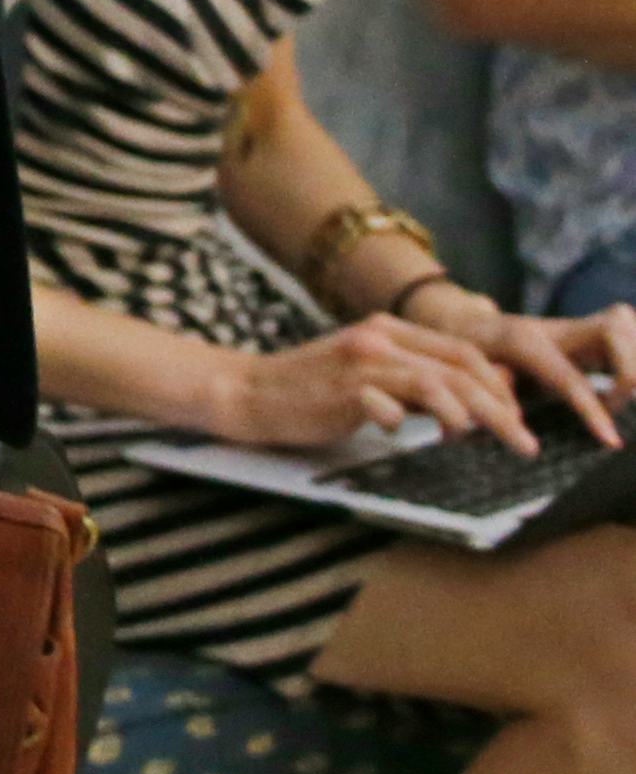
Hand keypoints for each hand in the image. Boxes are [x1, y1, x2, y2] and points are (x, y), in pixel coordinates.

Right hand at [217, 313, 541, 451]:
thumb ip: (416, 380)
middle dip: (501, 407)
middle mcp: (377, 338)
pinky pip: (389, 405)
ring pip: (436, 383)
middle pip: (459, 368)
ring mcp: (359, 362)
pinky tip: (409, 436)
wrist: (248, 391)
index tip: (517, 419)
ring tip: (489, 442)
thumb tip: (477, 397)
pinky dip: (408, 423)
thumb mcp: (371, 377)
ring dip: (472, 416)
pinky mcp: (341, 390)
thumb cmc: (312, 391)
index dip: (499, 385)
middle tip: (525, 442)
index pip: (463, 351)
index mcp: (387, 330)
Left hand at [406, 285, 635, 451]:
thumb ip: (488, 397)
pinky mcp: (591, 334)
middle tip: (619, 404)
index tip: (611, 442)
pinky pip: (627, 334)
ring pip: (626, 325)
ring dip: (635, 361)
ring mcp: (577, 326)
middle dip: (629, 368)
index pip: (569, 378)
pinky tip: (626, 387)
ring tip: (622, 397)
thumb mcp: (469, 376)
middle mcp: (557, 328)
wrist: (469, 326)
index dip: (592, 410)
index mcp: (525, 341)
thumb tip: (498, 424)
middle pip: (614, 329)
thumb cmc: (469, 356)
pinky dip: (634, 356)